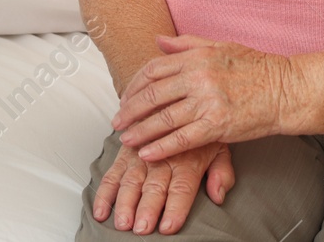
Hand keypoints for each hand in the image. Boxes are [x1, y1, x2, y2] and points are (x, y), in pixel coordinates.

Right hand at [92, 138, 233, 234]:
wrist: (171, 96)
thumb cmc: (196, 127)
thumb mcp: (219, 146)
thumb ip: (222, 172)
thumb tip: (219, 195)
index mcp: (188, 159)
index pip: (182, 187)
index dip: (175, 208)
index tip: (168, 226)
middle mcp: (163, 157)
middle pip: (154, 186)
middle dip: (147, 208)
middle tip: (142, 227)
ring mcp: (141, 154)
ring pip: (131, 181)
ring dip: (125, 202)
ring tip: (122, 222)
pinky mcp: (124, 153)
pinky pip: (112, 173)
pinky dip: (104, 193)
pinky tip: (102, 210)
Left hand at [112, 34, 295, 160]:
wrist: (287, 90)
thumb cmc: (257, 68)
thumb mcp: (220, 46)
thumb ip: (186, 44)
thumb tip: (157, 40)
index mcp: (196, 56)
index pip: (153, 70)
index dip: (134, 85)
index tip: (125, 98)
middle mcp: (198, 77)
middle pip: (152, 94)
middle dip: (130, 110)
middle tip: (117, 122)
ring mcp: (207, 101)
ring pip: (163, 118)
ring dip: (140, 131)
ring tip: (125, 141)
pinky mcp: (218, 125)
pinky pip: (182, 138)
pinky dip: (161, 148)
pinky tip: (147, 154)